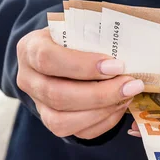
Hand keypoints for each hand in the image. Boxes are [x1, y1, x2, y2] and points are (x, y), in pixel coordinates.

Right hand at [16, 28, 144, 138]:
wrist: (62, 54)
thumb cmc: (75, 38)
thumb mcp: (79, 27)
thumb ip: (95, 36)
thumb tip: (129, 48)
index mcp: (30, 49)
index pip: (48, 59)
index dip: (83, 65)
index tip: (116, 65)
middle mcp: (28, 80)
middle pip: (57, 95)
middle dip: (100, 94)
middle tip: (131, 85)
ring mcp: (39, 104)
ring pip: (62, 121)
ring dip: (102, 111)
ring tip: (127, 97)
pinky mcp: (54, 122)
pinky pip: (78, 132)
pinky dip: (104, 121)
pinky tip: (120, 106)